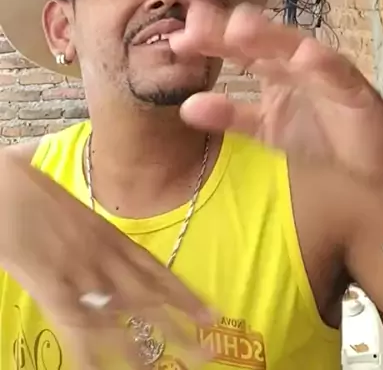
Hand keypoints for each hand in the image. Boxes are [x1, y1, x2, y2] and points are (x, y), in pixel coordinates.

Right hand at [0, 151, 211, 368]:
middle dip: (176, 325)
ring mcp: (79, 271)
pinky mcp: (52, 286)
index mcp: (109, 233)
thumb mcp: (76, 211)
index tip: (210, 316)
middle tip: (204, 351)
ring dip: (139, 346)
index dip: (184, 296)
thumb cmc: (35, 191)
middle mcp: (103, 254)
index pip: (156, 270)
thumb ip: (96, 236)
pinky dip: (88, 352)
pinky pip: (76, 325)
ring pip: (118, 315)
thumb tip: (106, 254)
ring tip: (161, 369)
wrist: (7, 184)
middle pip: (147, 296)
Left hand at [171, 2, 382, 182]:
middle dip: (229, 28)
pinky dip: (322, 63)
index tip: (176, 39)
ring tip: (239, 28)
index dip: (208, 39)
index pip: (236, 45)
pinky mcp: (353, 87)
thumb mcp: (265, 126)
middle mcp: (295, 59)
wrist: (369, 164)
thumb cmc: (318, 134)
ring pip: (294, 46)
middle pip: (259, 37)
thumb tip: (186, 107)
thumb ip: (230, 114)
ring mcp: (324, 68)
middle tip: (196, 22)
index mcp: (273, 65)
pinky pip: (335, 72)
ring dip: (270, 36)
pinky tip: (305, 56)